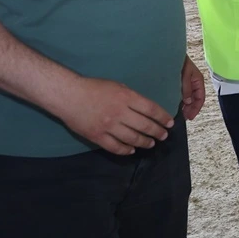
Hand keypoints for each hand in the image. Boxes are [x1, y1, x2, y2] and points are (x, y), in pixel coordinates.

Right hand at [55, 77, 173, 154]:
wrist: (69, 96)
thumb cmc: (94, 87)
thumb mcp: (117, 86)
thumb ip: (132, 98)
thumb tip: (146, 109)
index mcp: (126, 97)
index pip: (151, 109)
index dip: (162, 118)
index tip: (169, 123)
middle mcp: (120, 113)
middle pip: (145, 126)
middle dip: (157, 132)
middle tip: (163, 136)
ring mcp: (109, 126)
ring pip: (132, 139)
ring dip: (144, 142)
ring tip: (151, 143)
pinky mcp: (97, 137)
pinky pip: (115, 147)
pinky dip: (126, 150)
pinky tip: (132, 150)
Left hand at [180, 56, 205, 120]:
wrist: (168, 51)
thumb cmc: (179, 59)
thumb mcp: (185, 73)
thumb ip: (186, 87)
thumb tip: (187, 102)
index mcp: (198, 80)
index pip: (201, 97)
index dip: (196, 108)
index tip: (189, 117)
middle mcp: (193, 83)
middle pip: (195, 99)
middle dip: (190, 109)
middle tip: (183, 117)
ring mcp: (186, 83)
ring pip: (188, 98)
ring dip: (185, 106)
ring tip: (178, 113)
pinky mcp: (178, 83)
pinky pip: (182, 94)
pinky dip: (180, 101)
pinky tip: (174, 105)